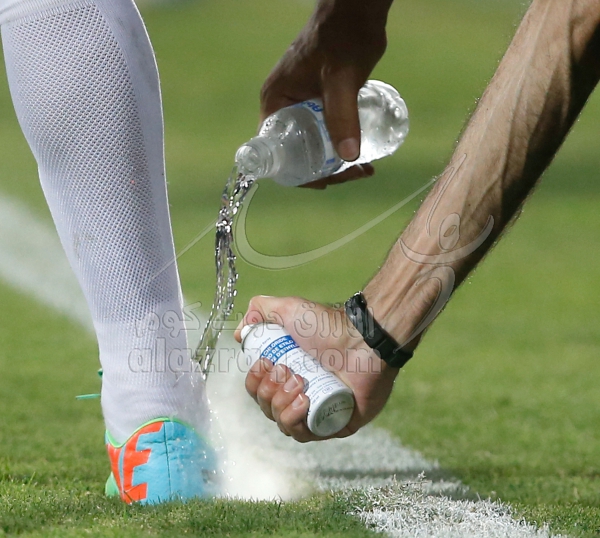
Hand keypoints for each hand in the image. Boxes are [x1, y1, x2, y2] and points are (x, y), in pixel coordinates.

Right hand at [234, 295, 398, 441]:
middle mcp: (300, 394)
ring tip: (300, 382)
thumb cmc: (328, 325)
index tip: (265, 364)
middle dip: (269, 391)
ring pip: (282, 423)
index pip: (258, 389)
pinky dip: (296, 421)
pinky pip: (304, 435)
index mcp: (288, 373)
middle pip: (266, 407)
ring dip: (281, 405)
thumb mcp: (288, 308)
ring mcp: (318, 411)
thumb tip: (240, 335)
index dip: (254, 381)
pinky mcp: (335, 425)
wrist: (362, 340)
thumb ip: (260, 309)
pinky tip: (304, 402)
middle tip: (288, 371)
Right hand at [259, 1, 389, 188]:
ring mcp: (301, 104)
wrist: (358, 11)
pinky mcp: (319, 101)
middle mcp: (283, 107)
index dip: (298, 173)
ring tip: (365, 167)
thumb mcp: (341, 79)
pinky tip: (362, 151)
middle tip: (356, 172)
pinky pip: (325, 132)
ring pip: (314, 144)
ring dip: (337, 161)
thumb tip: (348, 157)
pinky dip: (341, 144)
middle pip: (297, 152)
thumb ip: (342, 115)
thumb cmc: (344, 37)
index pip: (276, 152)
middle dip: (326, 169)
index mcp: (275, 103)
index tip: (327, 181)